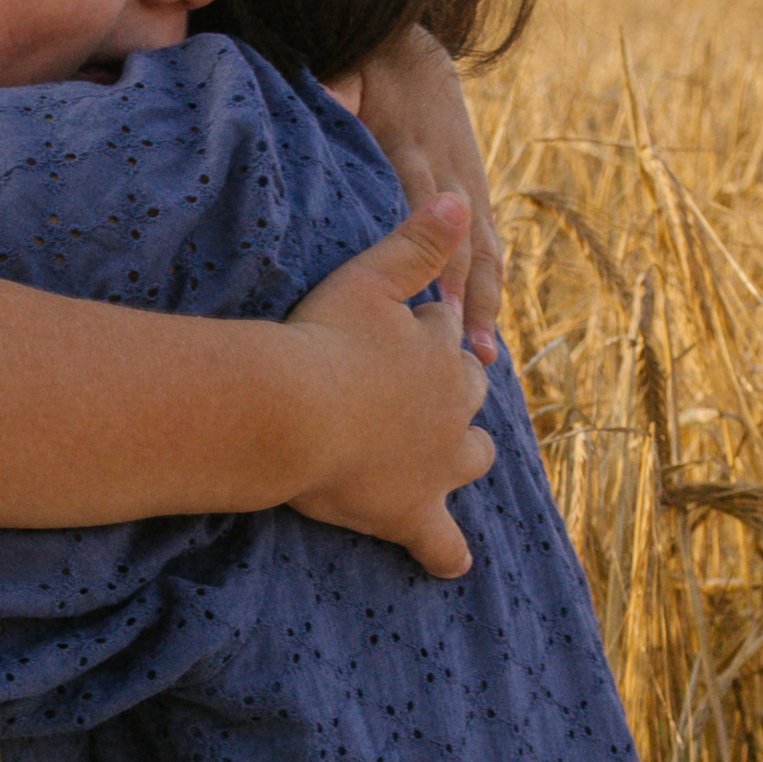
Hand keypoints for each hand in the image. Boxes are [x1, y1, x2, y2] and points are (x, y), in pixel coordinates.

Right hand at [284, 197, 493, 579]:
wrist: (292, 410)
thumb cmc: (319, 341)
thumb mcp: (367, 277)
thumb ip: (416, 240)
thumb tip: (460, 198)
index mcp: (437, 349)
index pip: (442, 331)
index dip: (423, 331)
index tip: (404, 330)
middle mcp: (450, 405)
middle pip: (466, 393)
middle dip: (453, 387)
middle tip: (419, 390)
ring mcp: (436, 461)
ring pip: (470, 456)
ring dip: (463, 453)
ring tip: (449, 456)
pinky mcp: (412, 511)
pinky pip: (440, 541)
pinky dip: (446, 552)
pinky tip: (452, 563)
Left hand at [338, 27, 504, 362]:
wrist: (413, 50)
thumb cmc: (367, 69)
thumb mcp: (348, 72)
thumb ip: (337, 89)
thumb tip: (330, 98)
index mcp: (415, 146)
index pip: (428, 203)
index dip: (436, 250)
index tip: (439, 297)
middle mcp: (450, 169)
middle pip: (466, 240)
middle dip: (470, 295)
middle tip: (469, 349)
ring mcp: (467, 182)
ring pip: (486, 248)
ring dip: (487, 301)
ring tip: (486, 355)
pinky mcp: (473, 191)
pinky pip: (489, 244)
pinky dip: (491, 285)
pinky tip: (487, 329)